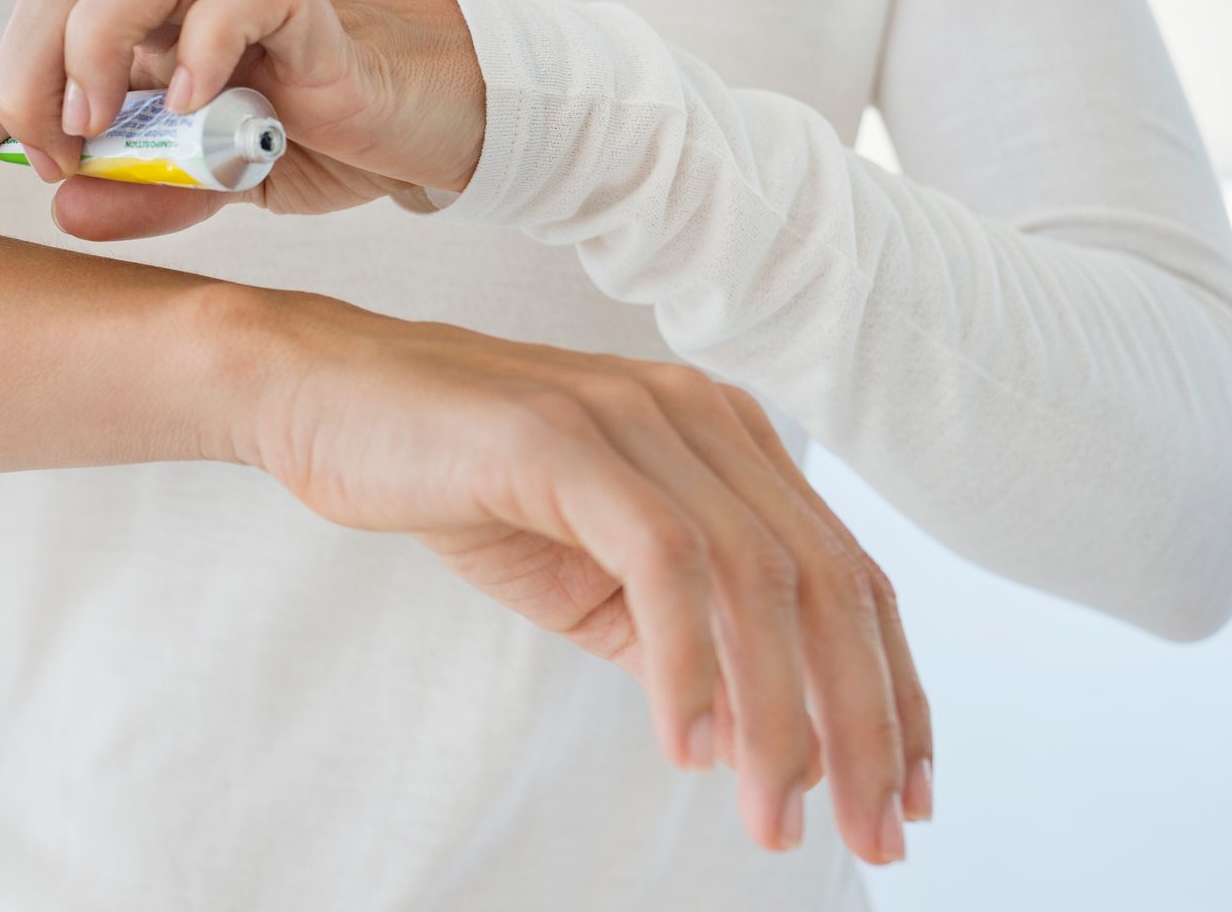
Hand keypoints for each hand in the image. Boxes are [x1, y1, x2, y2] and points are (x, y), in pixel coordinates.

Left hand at [0, 0, 485, 237]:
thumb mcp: (194, 192)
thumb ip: (131, 197)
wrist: (404, 121)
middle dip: (26, 74)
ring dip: (104, 40)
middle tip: (61, 156)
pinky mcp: (305, 2)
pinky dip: (218, 39)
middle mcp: (165, 3)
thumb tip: (60, 207)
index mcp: (120, 49)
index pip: (1, 81)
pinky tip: (208, 101)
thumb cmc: (289, 140)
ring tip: (110, 123)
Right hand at [223, 288, 931, 865]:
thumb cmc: (458, 480)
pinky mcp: (566, 437)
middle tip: (871, 834)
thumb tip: (770, 743)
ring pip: (758, 578)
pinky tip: (688, 746)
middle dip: (864, 721)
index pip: (848, 575)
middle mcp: (704, 415)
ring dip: (779, 714)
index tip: (905, 796)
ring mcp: (637, 417)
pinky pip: (662, 560)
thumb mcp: (590, 576)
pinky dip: (688, 662)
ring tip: (775, 818)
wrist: (327, 397)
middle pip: (827, 582)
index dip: (892, 691)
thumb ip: (680, 639)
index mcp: (729, 438)